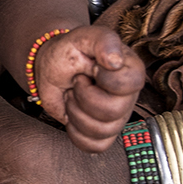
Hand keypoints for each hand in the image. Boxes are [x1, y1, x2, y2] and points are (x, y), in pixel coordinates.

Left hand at [34, 25, 144, 150]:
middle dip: (84, 96)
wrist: (51, 67)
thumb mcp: (84, 37)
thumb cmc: (70, 51)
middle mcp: (128, 96)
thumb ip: (103, 41)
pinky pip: (94, 146)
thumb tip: (115, 61)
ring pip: (101, 131)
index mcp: (131, 70)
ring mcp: (117, 117)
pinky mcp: (103, 133)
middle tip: (76, 82)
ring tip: (73, 95)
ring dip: (76, 112)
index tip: (91, 67)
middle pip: (113, 112)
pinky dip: (75, 132)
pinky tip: (72, 114)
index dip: (104, 79)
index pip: (129, 84)